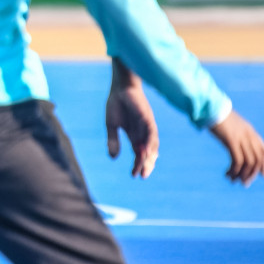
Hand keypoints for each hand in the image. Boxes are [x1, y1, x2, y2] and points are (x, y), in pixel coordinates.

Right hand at [105, 59, 158, 178]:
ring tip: (146, 167)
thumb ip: (113, 141)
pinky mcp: (148, 119)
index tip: (134, 175)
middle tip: (143, 176)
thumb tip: (113, 158)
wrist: (120, 87)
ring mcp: (147, 126)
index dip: (137, 164)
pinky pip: (152, 134)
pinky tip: (148, 152)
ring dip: (150, 157)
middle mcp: (143, 133)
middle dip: (145, 164)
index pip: (138, 153)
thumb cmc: (116, 104)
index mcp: (134, 135)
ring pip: (151, 145)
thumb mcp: (111, 125)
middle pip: (147, 152)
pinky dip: (151, 144)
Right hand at [210, 110, 263, 185]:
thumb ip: (238, 134)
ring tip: (234, 181)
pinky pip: (237, 160)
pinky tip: (228, 174)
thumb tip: (235, 143)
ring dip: (242, 175)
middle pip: (258, 160)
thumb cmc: (217, 115)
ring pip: (249, 162)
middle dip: (252, 174)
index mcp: (251, 132)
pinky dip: (234, 170)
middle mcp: (249, 136)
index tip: (261, 176)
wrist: (209, 106)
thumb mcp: (232, 125)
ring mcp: (241, 138)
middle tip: (244, 184)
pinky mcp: (231, 140)